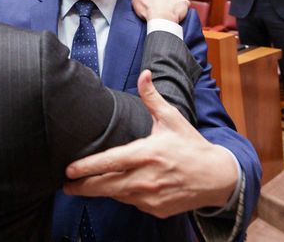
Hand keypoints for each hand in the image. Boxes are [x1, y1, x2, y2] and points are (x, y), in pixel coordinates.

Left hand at [64, 70, 238, 217]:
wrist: (218, 178)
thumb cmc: (191, 146)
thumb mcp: (172, 118)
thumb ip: (152, 97)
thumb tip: (144, 74)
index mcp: (148, 153)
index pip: (110, 162)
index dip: (86, 167)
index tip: (69, 169)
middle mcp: (147, 178)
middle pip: (105, 186)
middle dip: (82, 187)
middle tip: (65, 185)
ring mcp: (151, 197)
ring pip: (116, 195)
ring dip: (101, 190)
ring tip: (86, 185)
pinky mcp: (156, 210)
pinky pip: (131, 203)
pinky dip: (123, 195)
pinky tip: (119, 187)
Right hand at [132, 0, 188, 22]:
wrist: (161, 19)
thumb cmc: (148, 12)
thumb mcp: (136, 2)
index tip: (155, 3)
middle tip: (164, 6)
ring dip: (175, 1)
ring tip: (172, 9)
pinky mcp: (183, 3)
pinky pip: (186, 3)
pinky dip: (184, 6)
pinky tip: (181, 10)